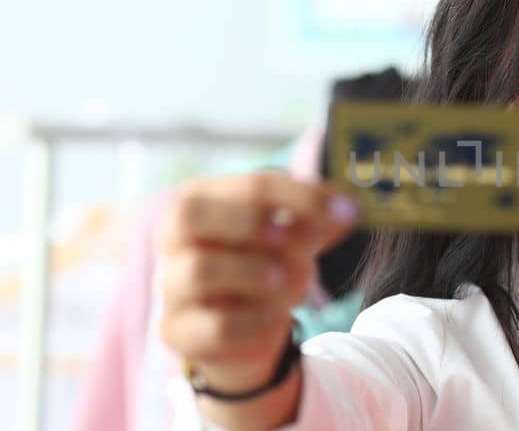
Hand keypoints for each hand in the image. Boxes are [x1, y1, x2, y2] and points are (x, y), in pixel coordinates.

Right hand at [157, 172, 356, 395]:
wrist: (240, 331)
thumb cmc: (262, 267)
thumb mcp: (290, 239)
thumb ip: (314, 222)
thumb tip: (347, 210)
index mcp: (201, 201)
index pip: (248, 186)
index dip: (302, 196)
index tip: (349, 210)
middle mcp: (173, 240)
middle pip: (189, 214)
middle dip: (249, 221)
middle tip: (288, 236)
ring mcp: (169, 286)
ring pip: (200, 269)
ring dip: (255, 273)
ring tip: (284, 283)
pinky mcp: (178, 331)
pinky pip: (214, 325)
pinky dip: (253, 320)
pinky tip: (273, 317)